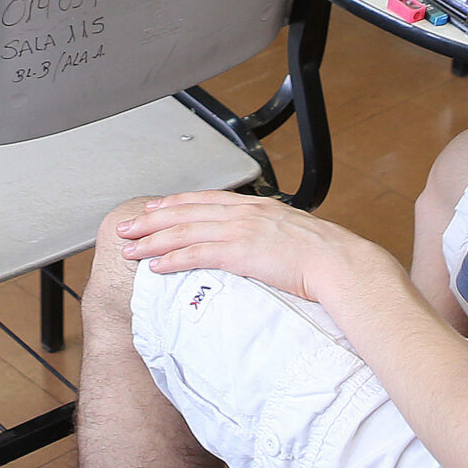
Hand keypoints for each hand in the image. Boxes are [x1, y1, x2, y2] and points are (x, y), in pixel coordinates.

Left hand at [114, 191, 371, 301]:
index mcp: (256, 206)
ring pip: (184, 232)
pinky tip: (155, 266)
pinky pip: (197, 255)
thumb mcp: (294, 234)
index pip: (204, 200)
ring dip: (152, 241)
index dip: (174, 204)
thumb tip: (264, 245)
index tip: (153, 208)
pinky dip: (172, 259)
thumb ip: (272, 234)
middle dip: (151, 220)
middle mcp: (243, 214)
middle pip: (185, 213)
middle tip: (125, 227)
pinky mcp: (240, 254)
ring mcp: (240, 232)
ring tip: (130, 249)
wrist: (341, 263)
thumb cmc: (325, 256)